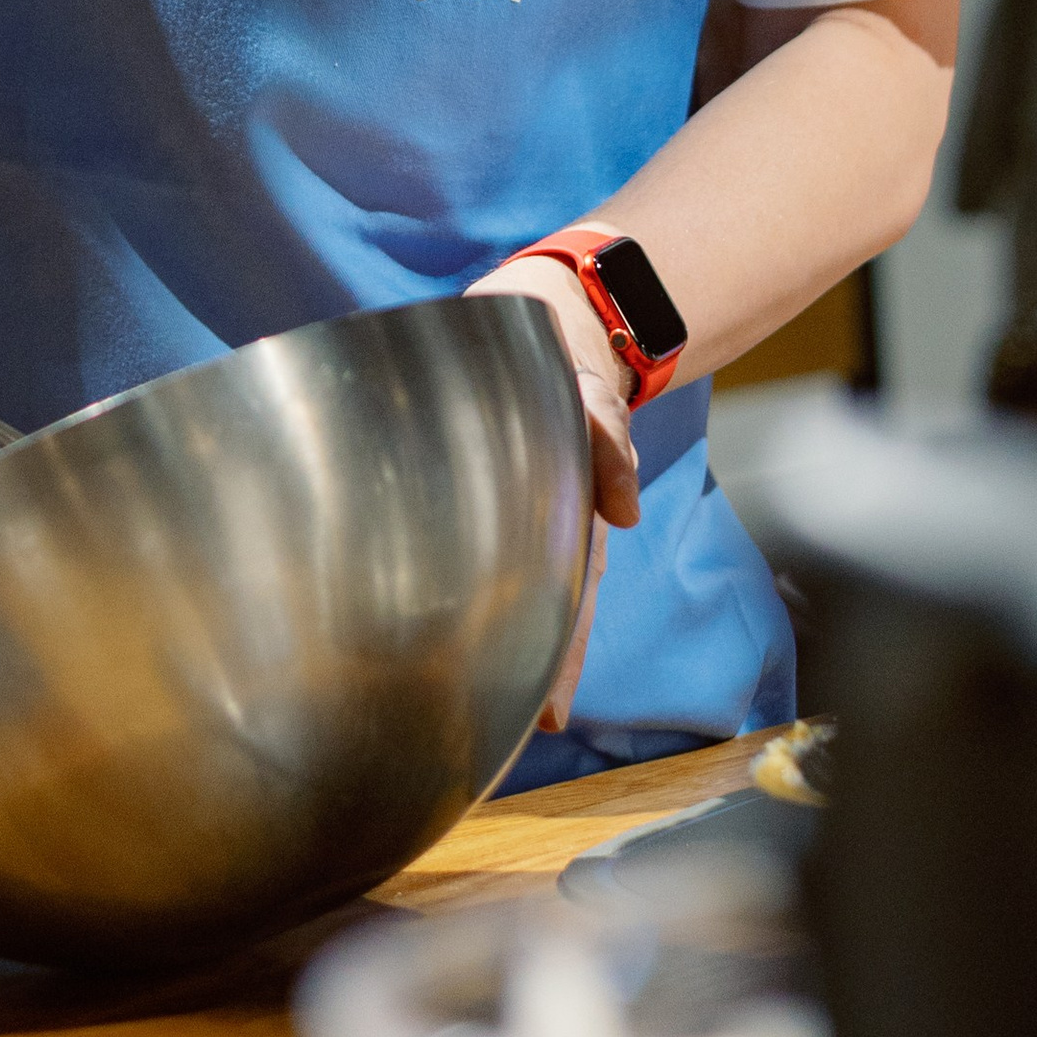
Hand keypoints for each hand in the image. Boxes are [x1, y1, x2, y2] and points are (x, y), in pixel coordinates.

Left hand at [470, 249, 642, 734]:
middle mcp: (538, 516)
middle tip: (493, 728)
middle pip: (535, 604)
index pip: (570, 596)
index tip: (546, 715)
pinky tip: (412, 606)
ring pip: (501, 579)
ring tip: (457, 693)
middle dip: (521, 666)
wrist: (542, 308)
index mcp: (568, 507)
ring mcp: (507, 501)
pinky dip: (447, 574)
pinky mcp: (466, 478)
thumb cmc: (570, 354)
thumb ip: (608, 439)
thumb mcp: (595, 388)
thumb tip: (625, 508)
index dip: (559, 658)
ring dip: (486, 631)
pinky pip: (464, 537)